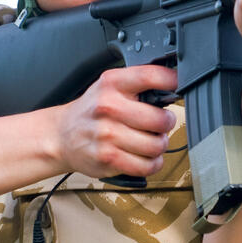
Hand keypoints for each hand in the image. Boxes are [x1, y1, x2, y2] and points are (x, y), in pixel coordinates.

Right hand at [52, 65, 177, 177]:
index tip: (179, 87)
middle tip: (160, 124)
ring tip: (150, 141)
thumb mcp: (110, 86)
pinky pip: (146, 166)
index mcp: (112, 83)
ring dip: (159, 146)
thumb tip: (174, 86)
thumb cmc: (92, 111)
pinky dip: (151, 164)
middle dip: (166, 123)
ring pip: (156, 145)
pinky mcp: (108, 158)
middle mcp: (108, 107)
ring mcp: (107, 134)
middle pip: (161, 119)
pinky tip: (145, 157)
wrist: (62, 135)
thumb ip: (139, 84)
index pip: (150, 76)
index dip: (172, 81)